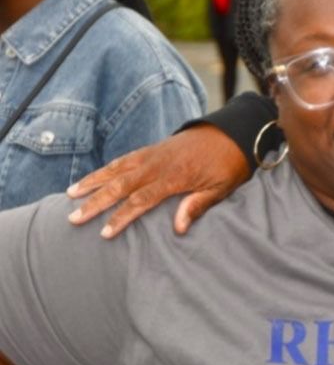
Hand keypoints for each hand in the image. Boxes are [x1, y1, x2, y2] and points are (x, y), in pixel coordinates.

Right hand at [66, 124, 249, 237]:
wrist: (232, 132)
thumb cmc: (229, 164)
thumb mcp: (221, 188)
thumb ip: (198, 205)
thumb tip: (178, 228)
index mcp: (174, 177)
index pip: (141, 200)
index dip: (121, 217)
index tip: (105, 233)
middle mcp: (158, 164)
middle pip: (120, 185)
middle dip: (95, 202)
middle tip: (73, 218)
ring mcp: (153, 154)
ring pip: (116, 168)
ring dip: (93, 181)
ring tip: (70, 194)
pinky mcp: (153, 148)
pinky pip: (124, 158)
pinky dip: (107, 168)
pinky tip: (94, 177)